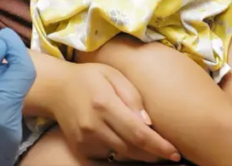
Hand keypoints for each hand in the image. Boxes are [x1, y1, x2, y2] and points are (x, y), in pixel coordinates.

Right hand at [50, 63, 179, 162]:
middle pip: (132, 149)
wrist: (55, 89)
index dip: (160, 146)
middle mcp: (94, 125)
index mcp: (104, 104)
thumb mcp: (113, 75)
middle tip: (170, 153)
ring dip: (140, 155)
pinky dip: (121, 153)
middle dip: (154, 154)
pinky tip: (127, 144)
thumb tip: (149, 122)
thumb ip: (132, 96)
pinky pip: (107, 157)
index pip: (138, 133)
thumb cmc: (89, 78)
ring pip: (121, 155)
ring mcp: (85, 140)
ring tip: (153, 149)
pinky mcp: (80, 149)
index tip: (176, 152)